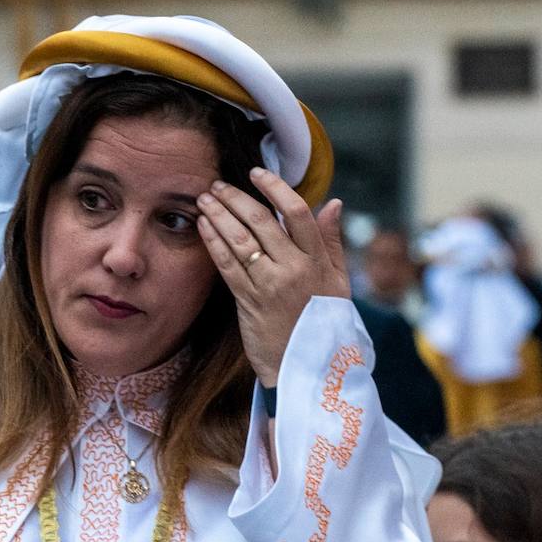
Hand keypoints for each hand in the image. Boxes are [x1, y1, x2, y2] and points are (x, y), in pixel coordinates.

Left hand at [195, 167, 347, 386]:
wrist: (307, 367)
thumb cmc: (323, 321)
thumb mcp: (338, 281)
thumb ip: (332, 241)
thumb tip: (332, 202)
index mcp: (317, 260)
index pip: (296, 213)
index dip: (275, 188)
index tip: (257, 173)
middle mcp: (293, 269)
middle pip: (261, 222)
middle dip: (235, 199)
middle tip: (217, 185)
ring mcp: (269, 285)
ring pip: (240, 241)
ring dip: (218, 216)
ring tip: (204, 199)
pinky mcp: (249, 302)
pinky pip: (227, 266)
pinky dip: (213, 242)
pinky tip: (203, 226)